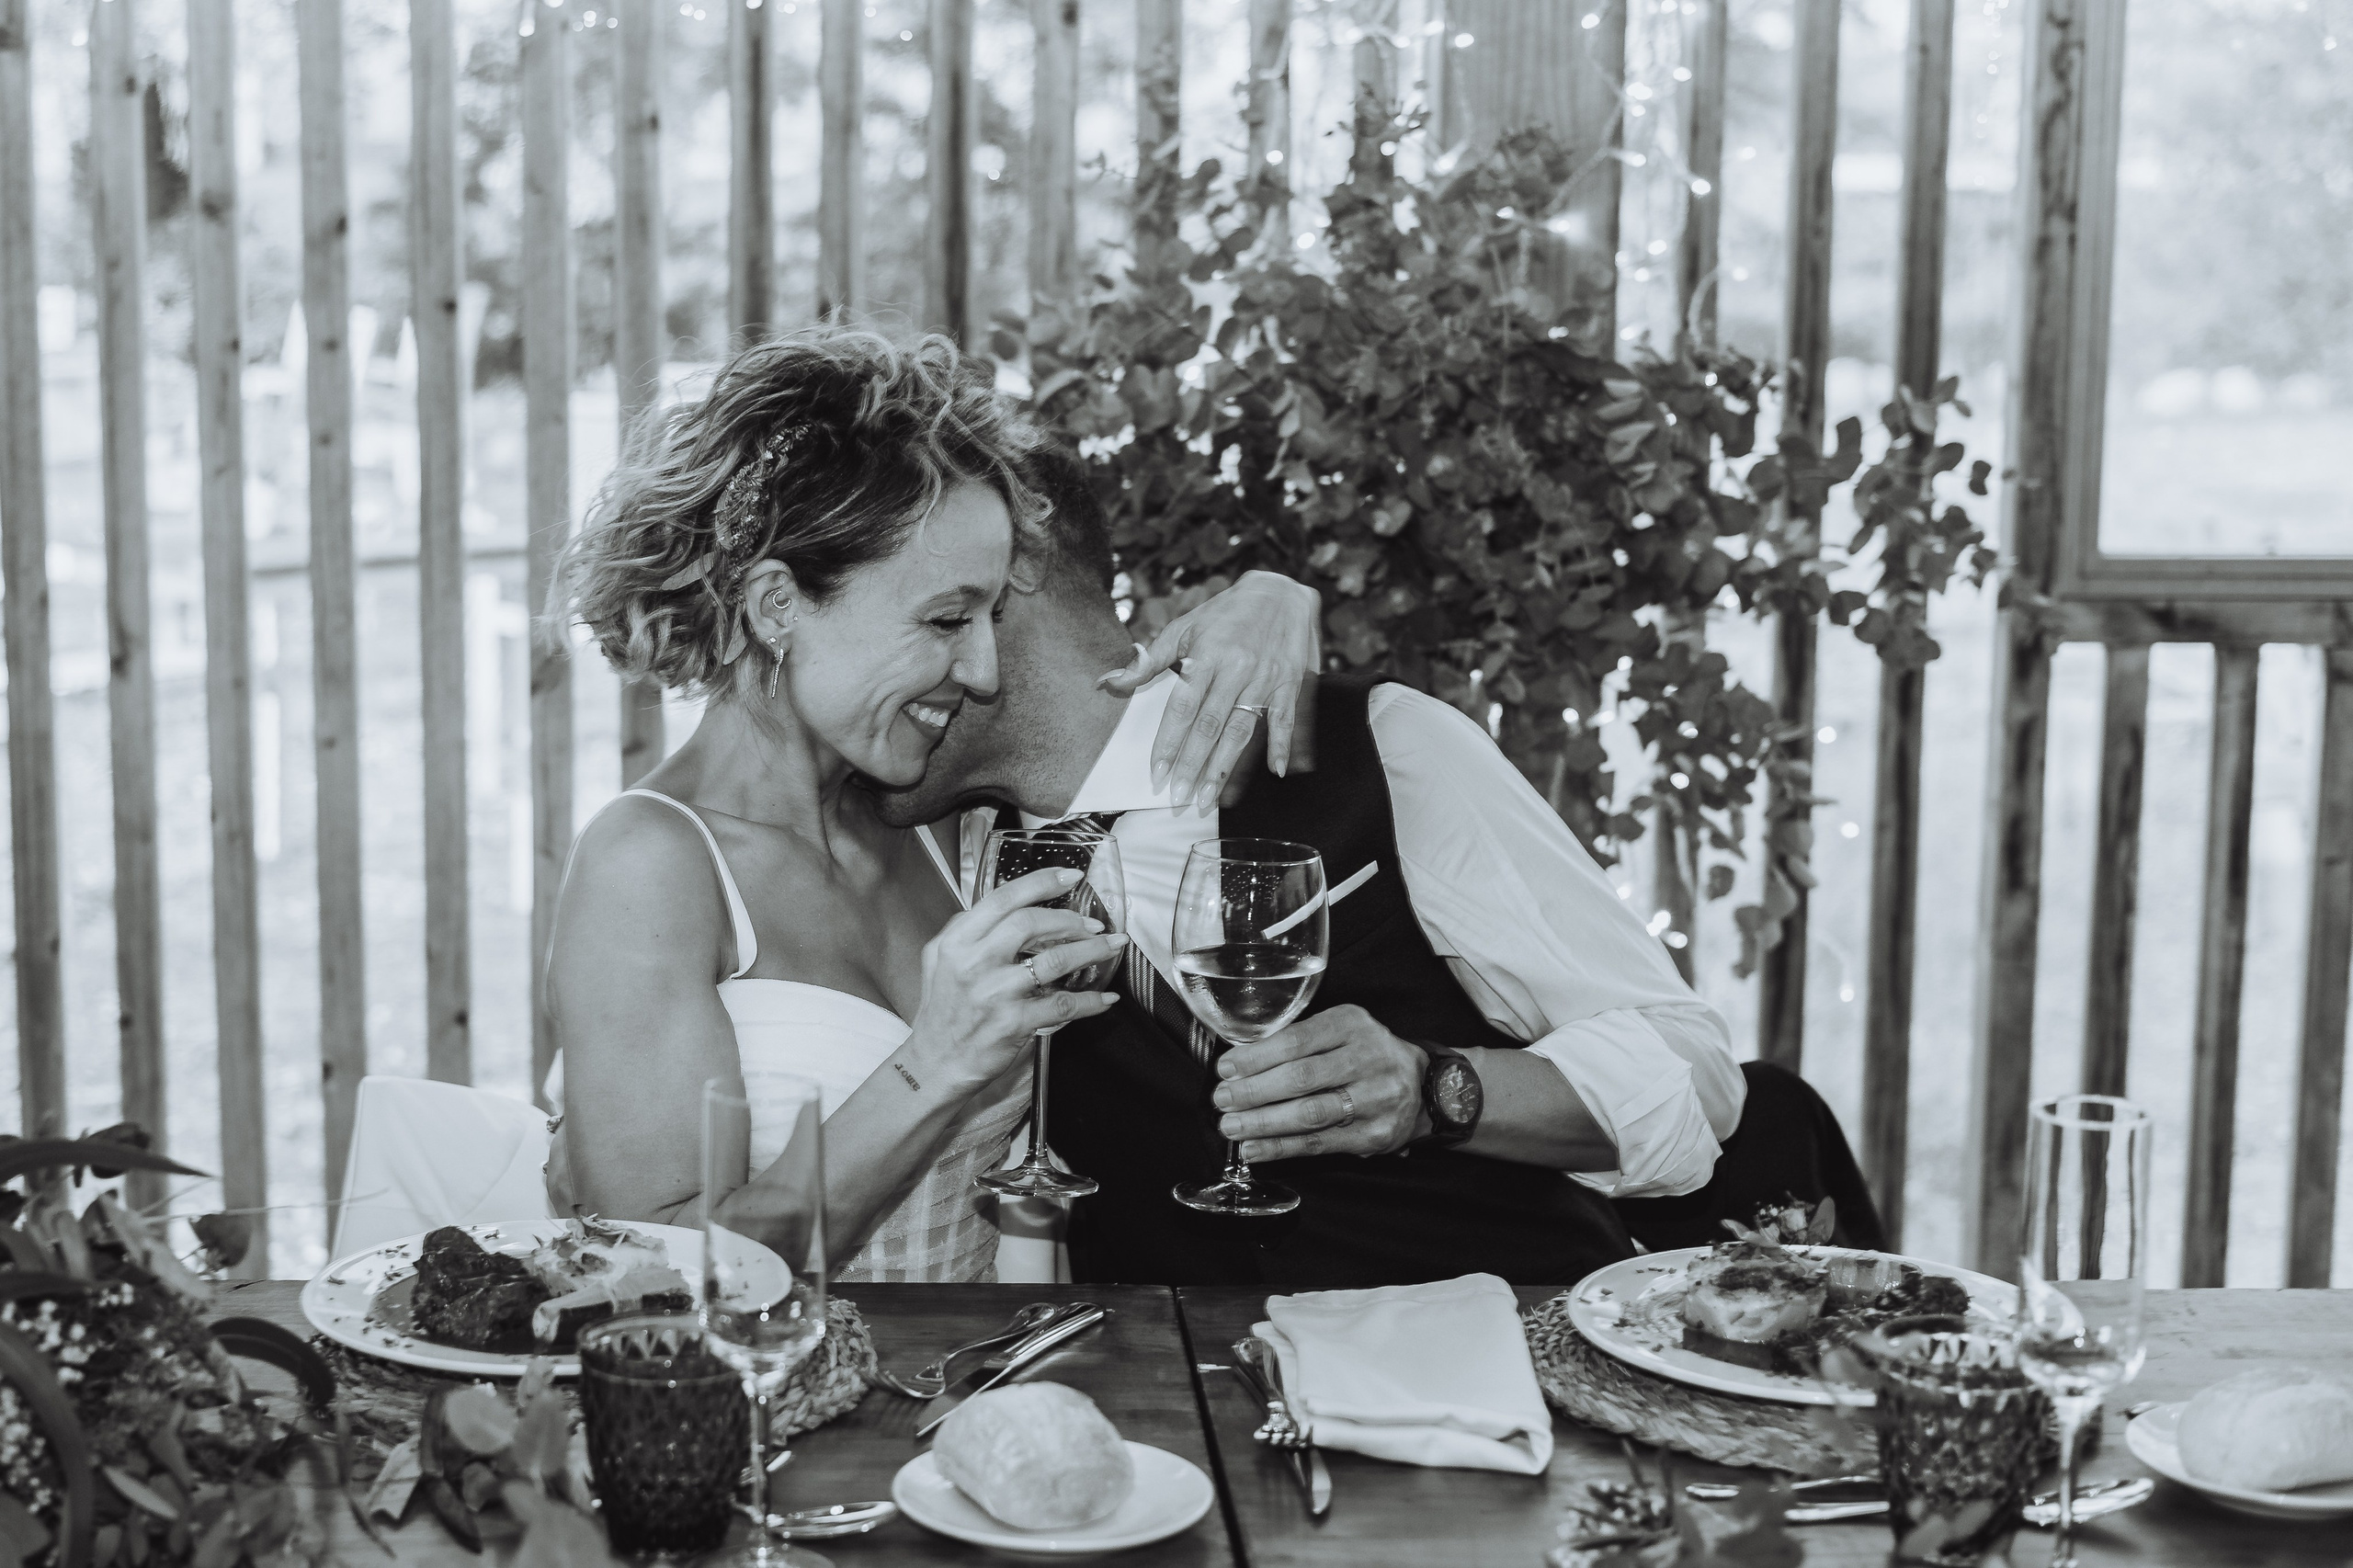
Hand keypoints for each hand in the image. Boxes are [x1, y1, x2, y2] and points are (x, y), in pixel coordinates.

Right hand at [905, 868, 1123, 1086]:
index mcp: (956, 942)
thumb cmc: (942, 1014)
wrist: (934, 1064)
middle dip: (1070, 919)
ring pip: (1054, 961)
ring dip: (1091, 950)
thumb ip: (967, 931)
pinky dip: (1090, 1001)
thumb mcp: (940, 961)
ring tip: (1111, 946)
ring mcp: (993, 993)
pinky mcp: (1012, 1023)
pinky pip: (1062, 1005)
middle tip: (1094, 923)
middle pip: (1030, 923)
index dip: (1042, 882)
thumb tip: (1005, 907)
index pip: (1002, 899)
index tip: (1070, 876)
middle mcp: (973, 963)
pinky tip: (1105, 998)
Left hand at [1097, 569, 1320, 806]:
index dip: (1169, 742)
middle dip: (1193, 766)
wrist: (1280, 593)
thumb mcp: (1183, 629)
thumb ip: (1148, 661)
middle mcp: (1236, 670)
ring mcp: (1266, 679)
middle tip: (1178, 799)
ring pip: (1243, 730)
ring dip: (1226, 768)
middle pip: (1211, 727)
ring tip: (1209, 799)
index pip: (1183, 708)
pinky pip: (1285, 719)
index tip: (1157, 773)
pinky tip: (1274, 772)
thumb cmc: (1223, 614)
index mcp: (1207, 655)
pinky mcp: (1290, 684)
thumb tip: (1107, 683)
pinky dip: (1282, 745)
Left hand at [1210, 1004, 1429, 1161]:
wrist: (1425, 1086)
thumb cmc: (1367, 1055)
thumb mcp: (1341, 1030)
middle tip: (1222, 1100)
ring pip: (1309, 1114)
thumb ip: (1300, 1041)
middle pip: (1301, 1078)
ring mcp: (1375, 1099)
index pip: (1297, 1041)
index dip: (1256, 1057)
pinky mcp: (1374, 1135)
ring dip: (1263, 1123)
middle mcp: (1369, 1059)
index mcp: (1353, 1025)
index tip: (1226, 1068)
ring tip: (1232, 1127)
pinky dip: (1282, 1148)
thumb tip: (1241, 1064)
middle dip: (1254, 1091)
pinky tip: (1255, 1149)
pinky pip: (1319, 1144)